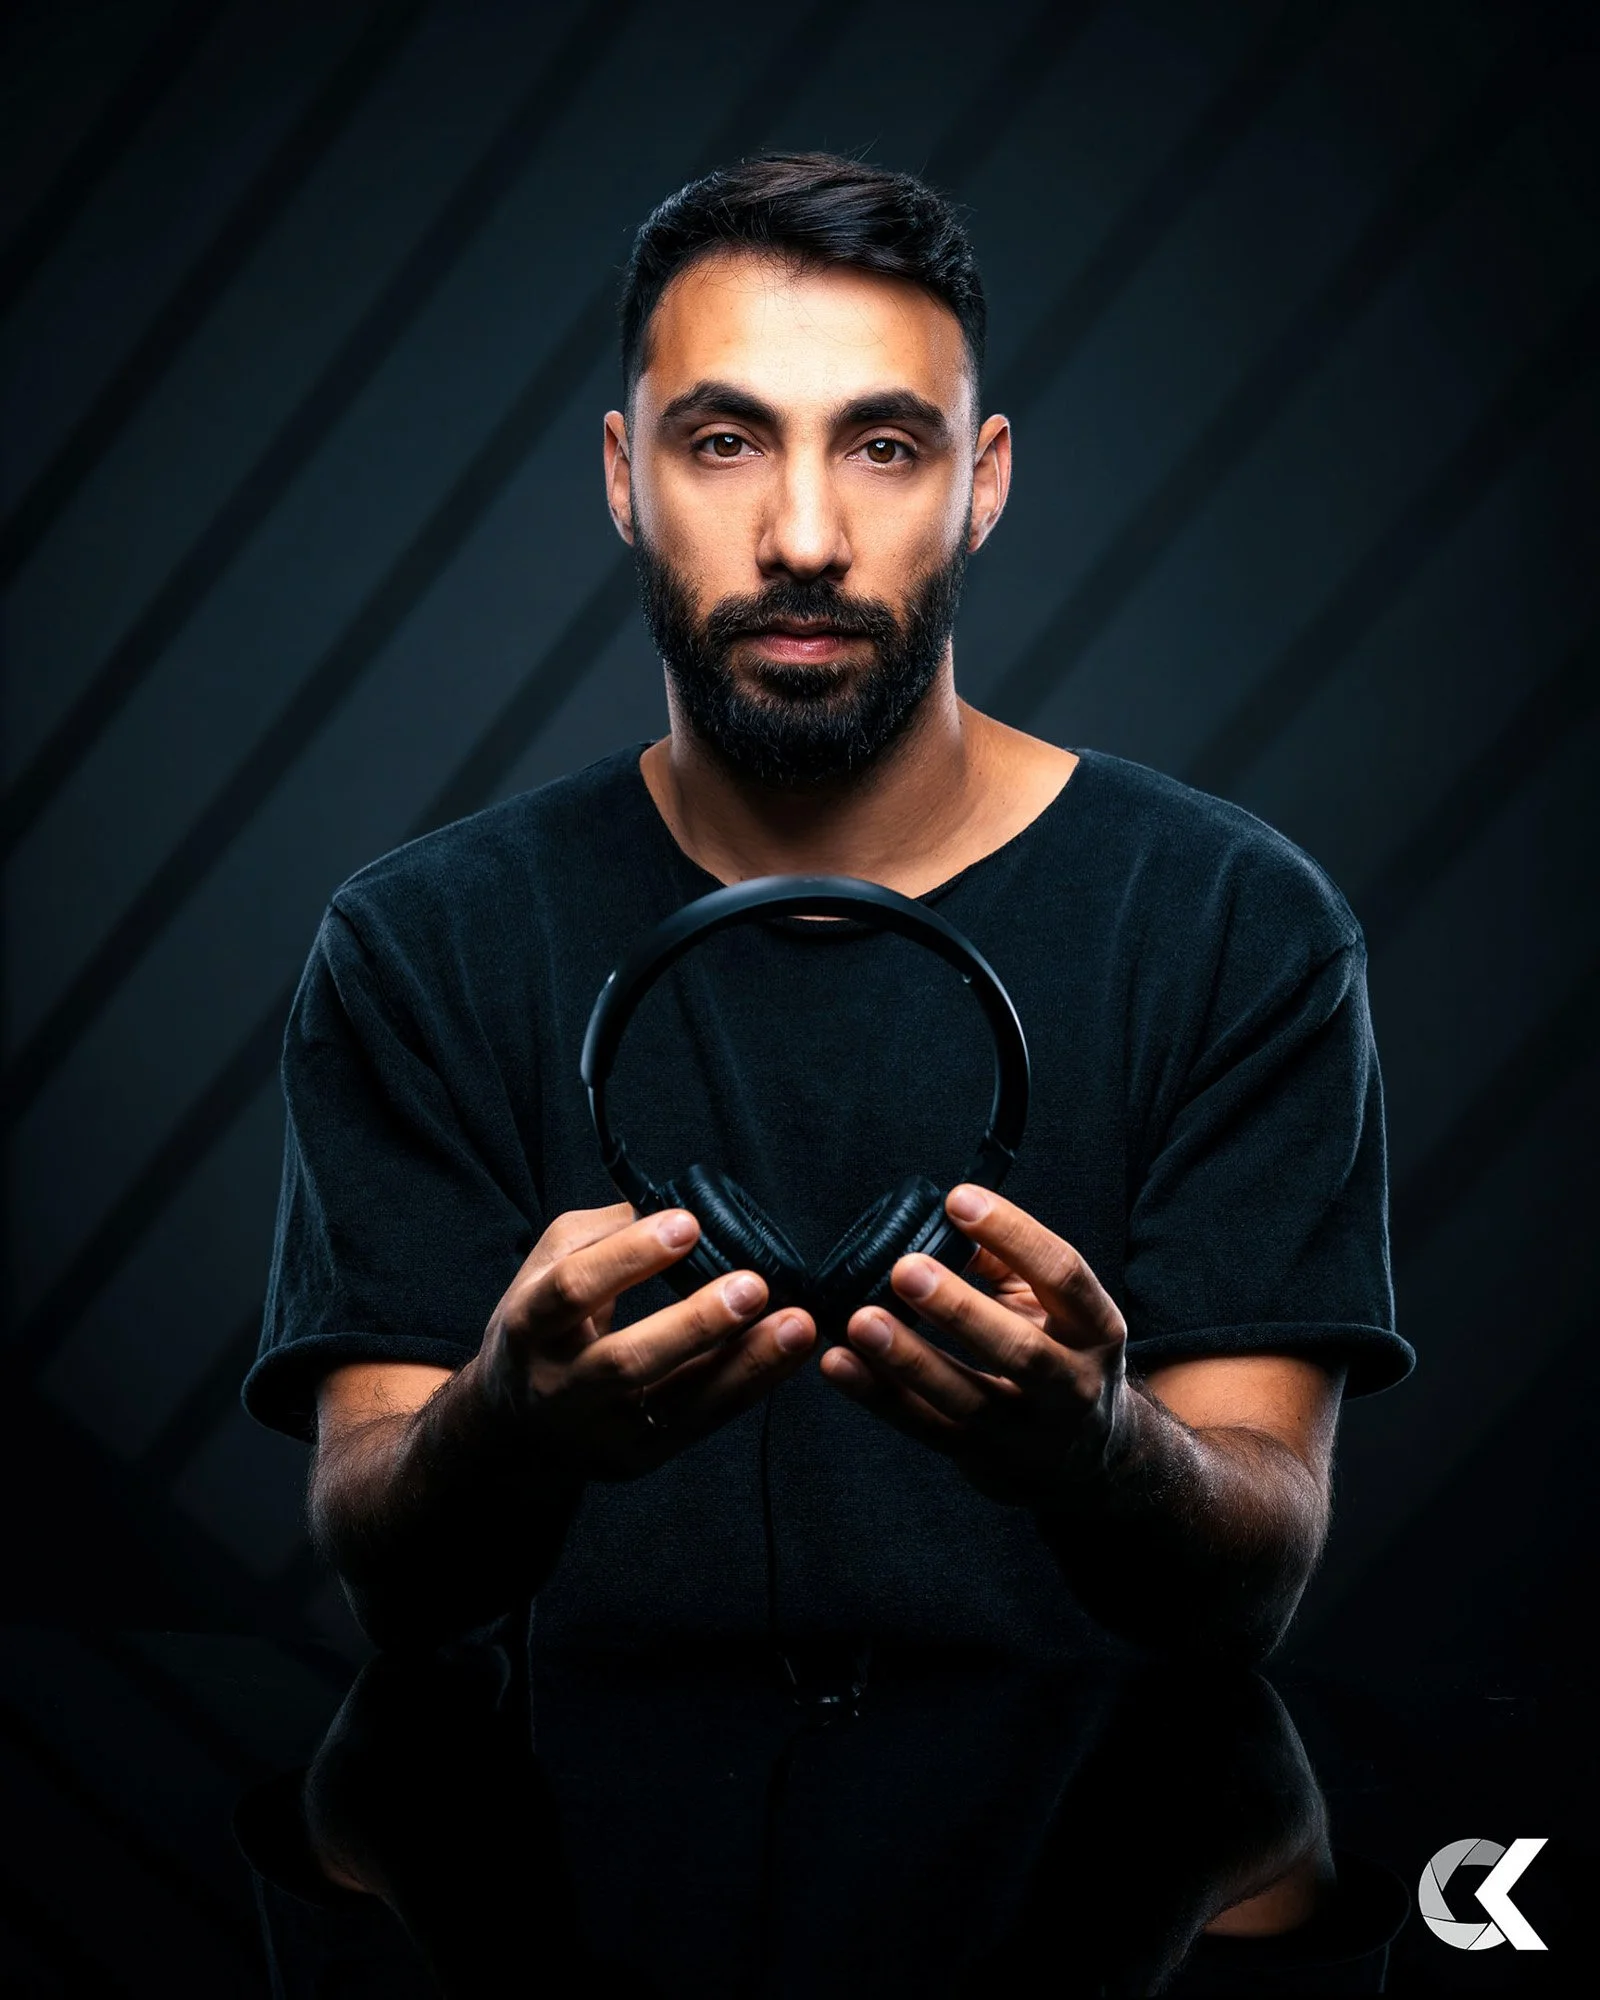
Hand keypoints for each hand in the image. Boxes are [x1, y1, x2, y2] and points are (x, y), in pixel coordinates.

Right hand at [475, 1202, 814, 1479]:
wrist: (514, 1425)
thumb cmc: (542, 1326)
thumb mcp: (547, 1267)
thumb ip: (604, 1233)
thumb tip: (675, 1207)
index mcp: (526, 1326)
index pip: (572, 1291)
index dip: (629, 1257)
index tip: (688, 1224)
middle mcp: (557, 1388)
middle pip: (627, 1361)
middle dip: (695, 1324)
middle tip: (754, 1285)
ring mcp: (599, 1432)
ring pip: (677, 1405)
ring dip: (744, 1364)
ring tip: (796, 1325)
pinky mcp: (636, 1459)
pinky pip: (702, 1423)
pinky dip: (749, 1385)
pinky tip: (788, 1352)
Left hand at [818, 1187, 1128, 1507]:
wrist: (1086, 1457)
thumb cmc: (1061, 1353)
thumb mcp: (1052, 1305)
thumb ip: (1005, 1261)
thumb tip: (943, 1222)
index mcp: (1096, 1329)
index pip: (1063, 1275)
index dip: (1014, 1235)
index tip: (958, 1200)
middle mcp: (1073, 1385)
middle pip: (1019, 1350)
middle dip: (959, 1310)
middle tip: (904, 1270)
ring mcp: (1028, 1432)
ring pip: (967, 1399)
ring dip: (909, 1360)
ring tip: (862, 1321)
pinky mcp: (983, 1460)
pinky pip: (924, 1428)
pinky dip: (878, 1397)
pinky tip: (839, 1363)